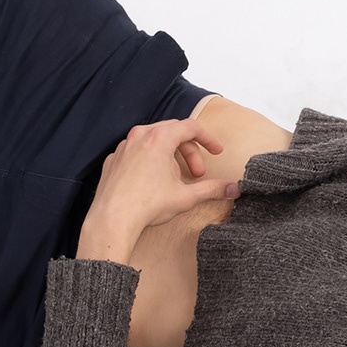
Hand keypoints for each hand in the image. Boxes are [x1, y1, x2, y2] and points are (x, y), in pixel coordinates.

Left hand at [76, 118, 239, 263]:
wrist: (112, 219)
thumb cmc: (147, 205)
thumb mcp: (186, 197)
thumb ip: (212, 189)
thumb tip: (233, 189)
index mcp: (159, 138)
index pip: (191, 127)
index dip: (208, 139)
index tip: (217, 151)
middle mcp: (140, 136)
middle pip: (173, 133)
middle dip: (190, 151)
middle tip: (198, 173)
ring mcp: (124, 147)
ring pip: (154, 141)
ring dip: (170, 156)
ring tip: (175, 180)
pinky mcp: (113, 160)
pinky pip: (137, 153)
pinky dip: (150, 162)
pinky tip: (153, 182)